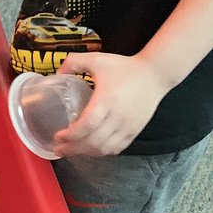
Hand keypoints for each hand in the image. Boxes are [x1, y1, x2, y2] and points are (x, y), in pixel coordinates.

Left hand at [53, 53, 168, 156]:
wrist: (155, 74)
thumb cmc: (125, 66)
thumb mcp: (97, 59)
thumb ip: (74, 62)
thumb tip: (57, 73)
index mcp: (107, 100)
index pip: (87, 125)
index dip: (71, 135)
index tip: (58, 136)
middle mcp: (118, 116)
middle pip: (93, 142)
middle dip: (73, 149)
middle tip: (59, 149)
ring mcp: (128, 126)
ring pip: (105, 148)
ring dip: (86, 152)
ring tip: (73, 151)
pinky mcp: (135, 130)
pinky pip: (117, 148)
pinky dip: (103, 152)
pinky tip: (92, 149)